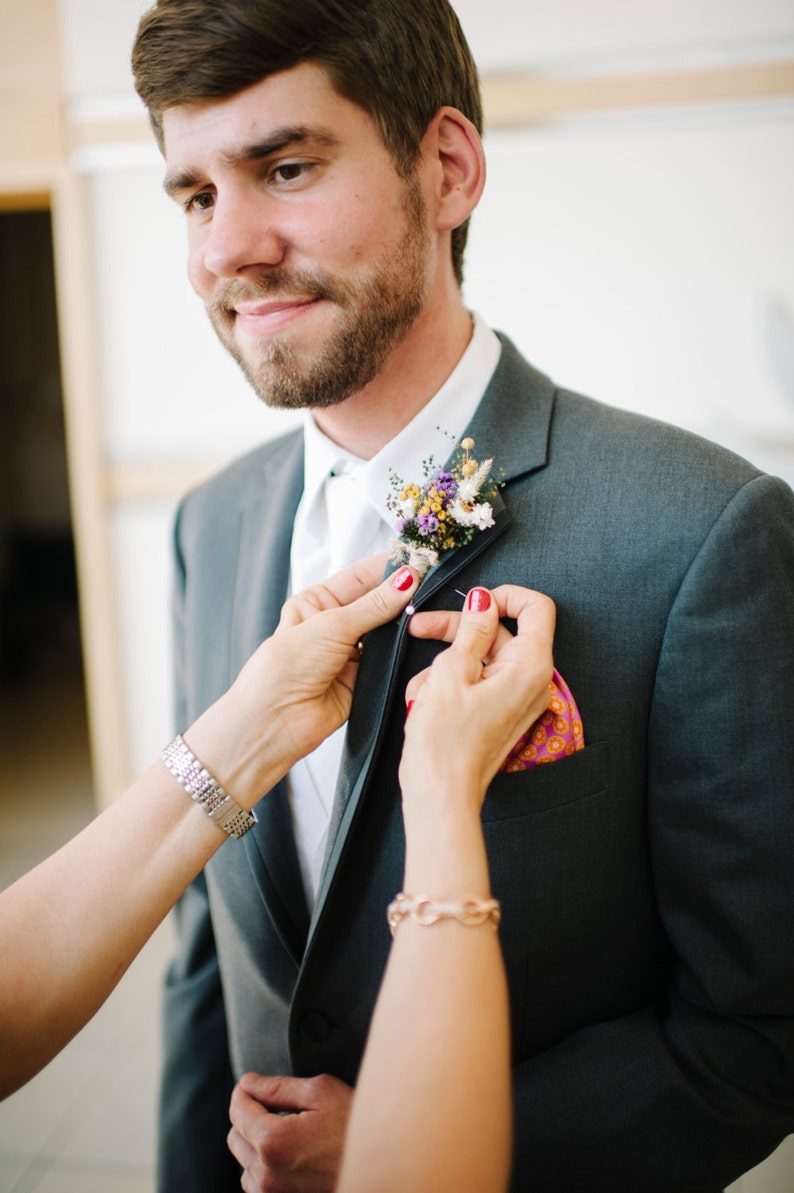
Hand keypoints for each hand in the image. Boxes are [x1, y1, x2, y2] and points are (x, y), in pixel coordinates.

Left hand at [187, 556, 417, 806]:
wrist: (275, 721)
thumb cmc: (284, 668)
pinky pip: (389, 659)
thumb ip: (373, 605)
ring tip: (429, 609)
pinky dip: (402, 651)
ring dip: (404, 623)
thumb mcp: (331, 626)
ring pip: (387, 631)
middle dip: (402, 594)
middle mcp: (334, 624)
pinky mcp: (363, 678)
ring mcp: (350, 652)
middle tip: (433, 582)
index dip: (390, 567)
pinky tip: (418, 640)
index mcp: (318, 602)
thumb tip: (406, 579)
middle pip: (377, 602)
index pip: (361, 576)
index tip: (420, 559)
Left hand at [228, 1072, 352, 1192]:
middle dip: (249, 1116)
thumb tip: (249, 1083)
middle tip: (276, 1106)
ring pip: (243, 1162)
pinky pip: (256, 1184)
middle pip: (235, 1136)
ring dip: (255, 1143)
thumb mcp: (321, 1092)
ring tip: (286, 1131)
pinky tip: (289, 1153)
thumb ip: (278, 1087)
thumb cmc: (357, 1127)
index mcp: (272, 1140)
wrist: (382, 1166)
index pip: (237, 1108)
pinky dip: (264, 1167)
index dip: (246, 1090)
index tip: (256, 1083)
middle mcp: (267, 1173)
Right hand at [400, 585, 555, 810]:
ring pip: (480, 658)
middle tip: (422, 627)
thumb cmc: (445, 742)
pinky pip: (475, 682)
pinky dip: (448, 685)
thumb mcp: (452, 672)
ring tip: (424, 690)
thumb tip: (483, 601)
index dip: (502, 596)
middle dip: (458, 629)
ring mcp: (514, 699)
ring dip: (445, 665)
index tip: (472, 602)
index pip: (536, 607)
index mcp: (530, 667)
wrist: (440, 795)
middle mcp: (531, 682)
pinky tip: (427, 702)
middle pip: (499, 632)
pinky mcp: (497, 712)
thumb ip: (472, 630)